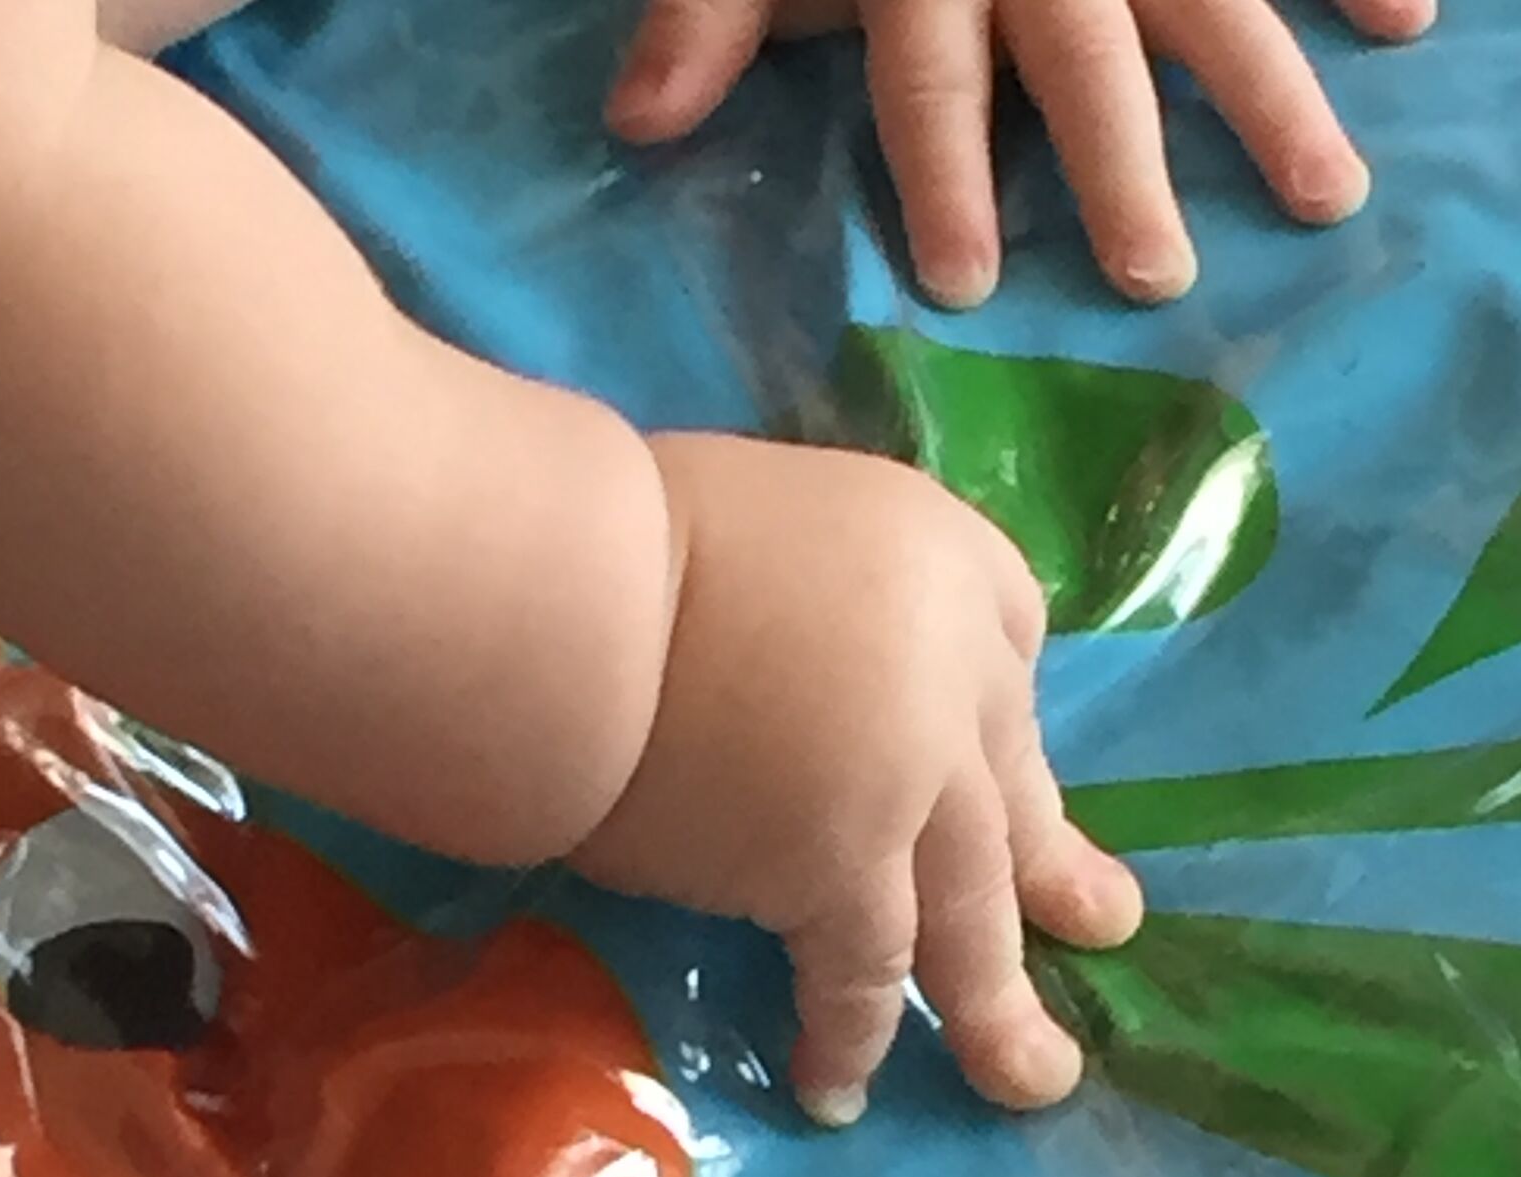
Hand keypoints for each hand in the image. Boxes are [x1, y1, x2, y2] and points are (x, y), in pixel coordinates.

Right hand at [574, 434, 1141, 1124]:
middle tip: (1103, 923)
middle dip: (1054, 872)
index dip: (1000, 722)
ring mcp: (910, 772)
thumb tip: (781, 680)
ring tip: (1033, 1077)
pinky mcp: (842, 862)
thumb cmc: (617, 541)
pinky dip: (849, 1038)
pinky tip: (839, 1092)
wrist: (568, 594)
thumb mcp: (763, 522)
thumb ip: (815, 604)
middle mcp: (950, 665)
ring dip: (996, 1006)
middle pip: (1010, 790)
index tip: (1003, 773)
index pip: (1009, 643)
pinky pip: (862, 973)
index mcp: (935, 557)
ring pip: (970, 908)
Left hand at [607, 0, 1435, 307]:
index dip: (946, 175)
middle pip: (1086, 61)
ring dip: (1270, 94)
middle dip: (1121, 167)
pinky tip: (1405, 23)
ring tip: (1327, 197)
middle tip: (1155, 277)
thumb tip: (639, 125)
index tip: (969, 281)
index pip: (933, 80)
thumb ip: (712, 12)